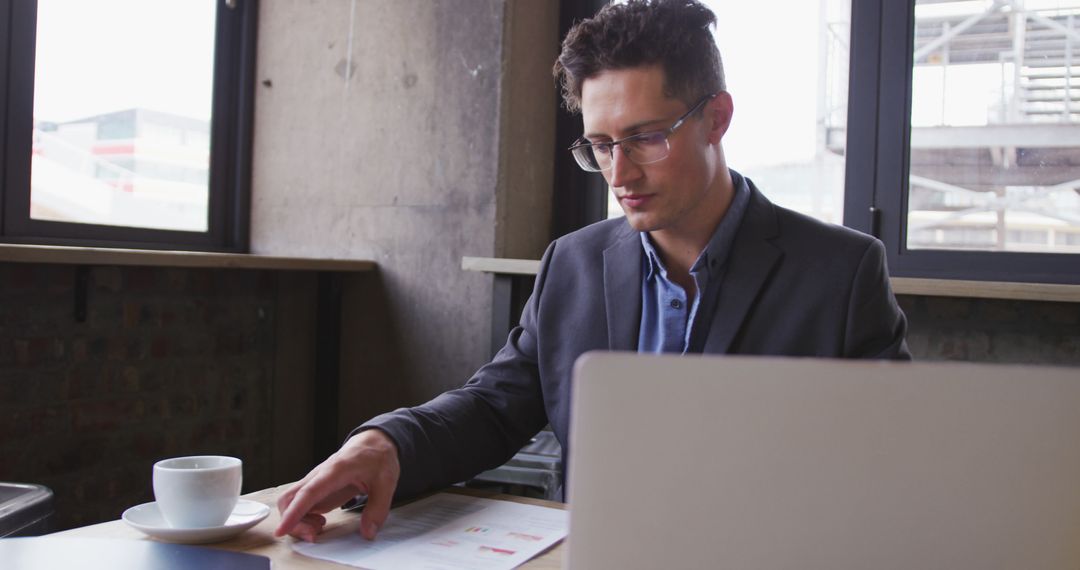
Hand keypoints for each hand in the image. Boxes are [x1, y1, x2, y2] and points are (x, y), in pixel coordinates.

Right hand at [274, 428, 400, 540]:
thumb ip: (378, 508)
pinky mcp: (317, 488)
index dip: (293, 513)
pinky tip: (320, 522)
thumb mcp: (387, 481)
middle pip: (289, 499)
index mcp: (336, 470)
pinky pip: (300, 505)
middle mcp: (320, 475)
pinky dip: (303, 518)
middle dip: (293, 522)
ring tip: (320, 528)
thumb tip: (368, 532)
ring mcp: (316, 482)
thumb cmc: (377, 456)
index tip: (282, 530)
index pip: (308, 493)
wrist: (373, 442)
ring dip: (298, 522)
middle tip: (314, 535)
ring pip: (290, 503)